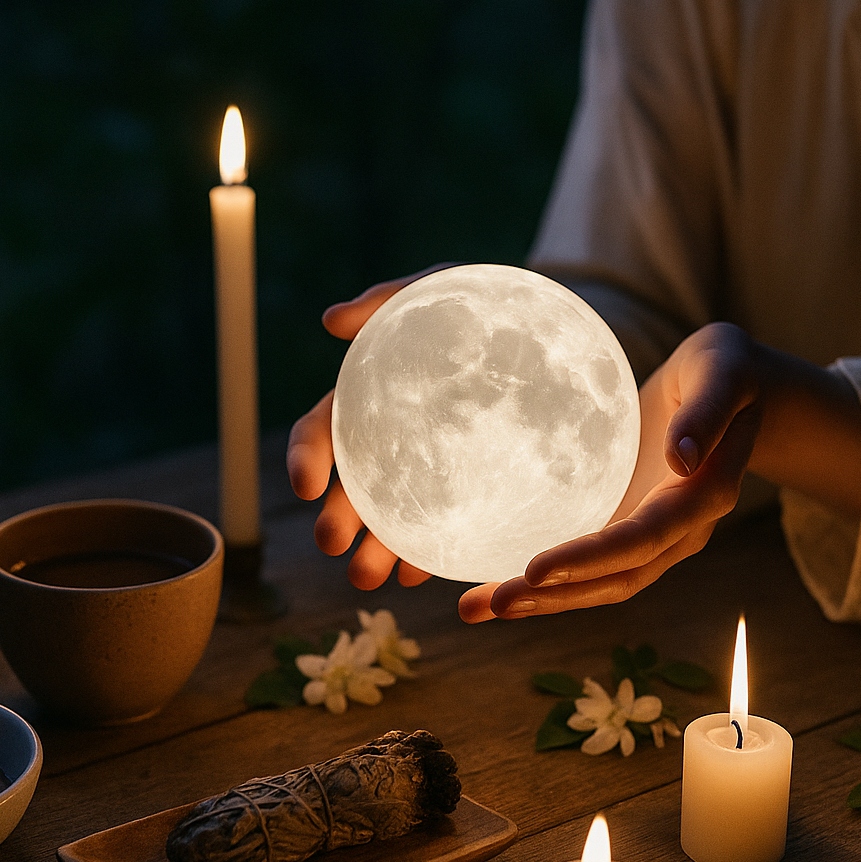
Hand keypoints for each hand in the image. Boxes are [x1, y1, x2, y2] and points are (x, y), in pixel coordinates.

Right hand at [287, 268, 452, 589]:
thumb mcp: (441, 285)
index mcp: (370, 398)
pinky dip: (430, 554)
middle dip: (336, 520)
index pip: (324, 431)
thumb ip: (390, 298)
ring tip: (370, 577)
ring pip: (392, 519)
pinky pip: (445, 531)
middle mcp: (392, 441)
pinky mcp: (474, 493)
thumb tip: (331, 321)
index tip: (305, 487)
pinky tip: (425, 574)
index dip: (306, 458)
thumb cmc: (483, 303)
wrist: (555, 332)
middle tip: (332, 545)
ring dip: (374, 551)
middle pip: (353, 487)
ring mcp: (432, 471)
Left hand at [459, 322, 766, 621]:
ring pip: (598, 584)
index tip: (535, 568)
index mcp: (704, 496)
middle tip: (489, 603)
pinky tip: (491, 586)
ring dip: (541, 601)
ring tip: (474, 607)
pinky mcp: (627, 530)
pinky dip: (544, 583)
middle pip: (617, 578)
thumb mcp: (723, 371)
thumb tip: (680, 457)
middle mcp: (680, 531)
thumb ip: (706, 413)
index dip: (591, 558)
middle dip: (555, 596)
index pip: (643, 539)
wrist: (735, 392)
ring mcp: (653, 538)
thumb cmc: (725, 372)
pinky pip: (586, 567)